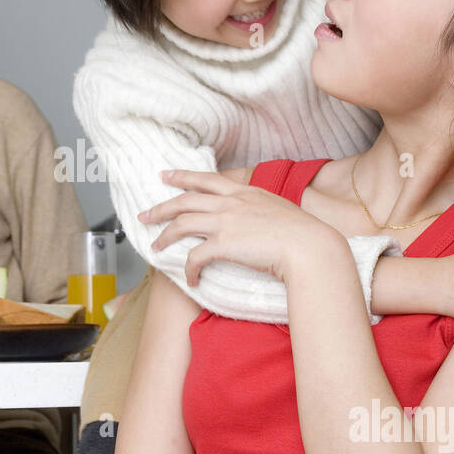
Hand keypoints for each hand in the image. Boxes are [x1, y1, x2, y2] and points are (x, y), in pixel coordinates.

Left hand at [138, 168, 340, 285]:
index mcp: (245, 192)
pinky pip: (194, 256)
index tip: (166, 175)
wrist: (309, 246)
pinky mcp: (223, 244)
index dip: (182, 176)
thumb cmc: (303, 233)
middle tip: (145, 215)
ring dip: (165, 236)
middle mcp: (231, 202)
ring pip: (181, 224)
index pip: (206, 179)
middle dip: (160, 207)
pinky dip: (188, 269)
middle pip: (185, 200)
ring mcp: (225, 221)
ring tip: (155, 247)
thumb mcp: (280, 209)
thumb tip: (258, 216)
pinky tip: (189, 278)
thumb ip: (262, 208)